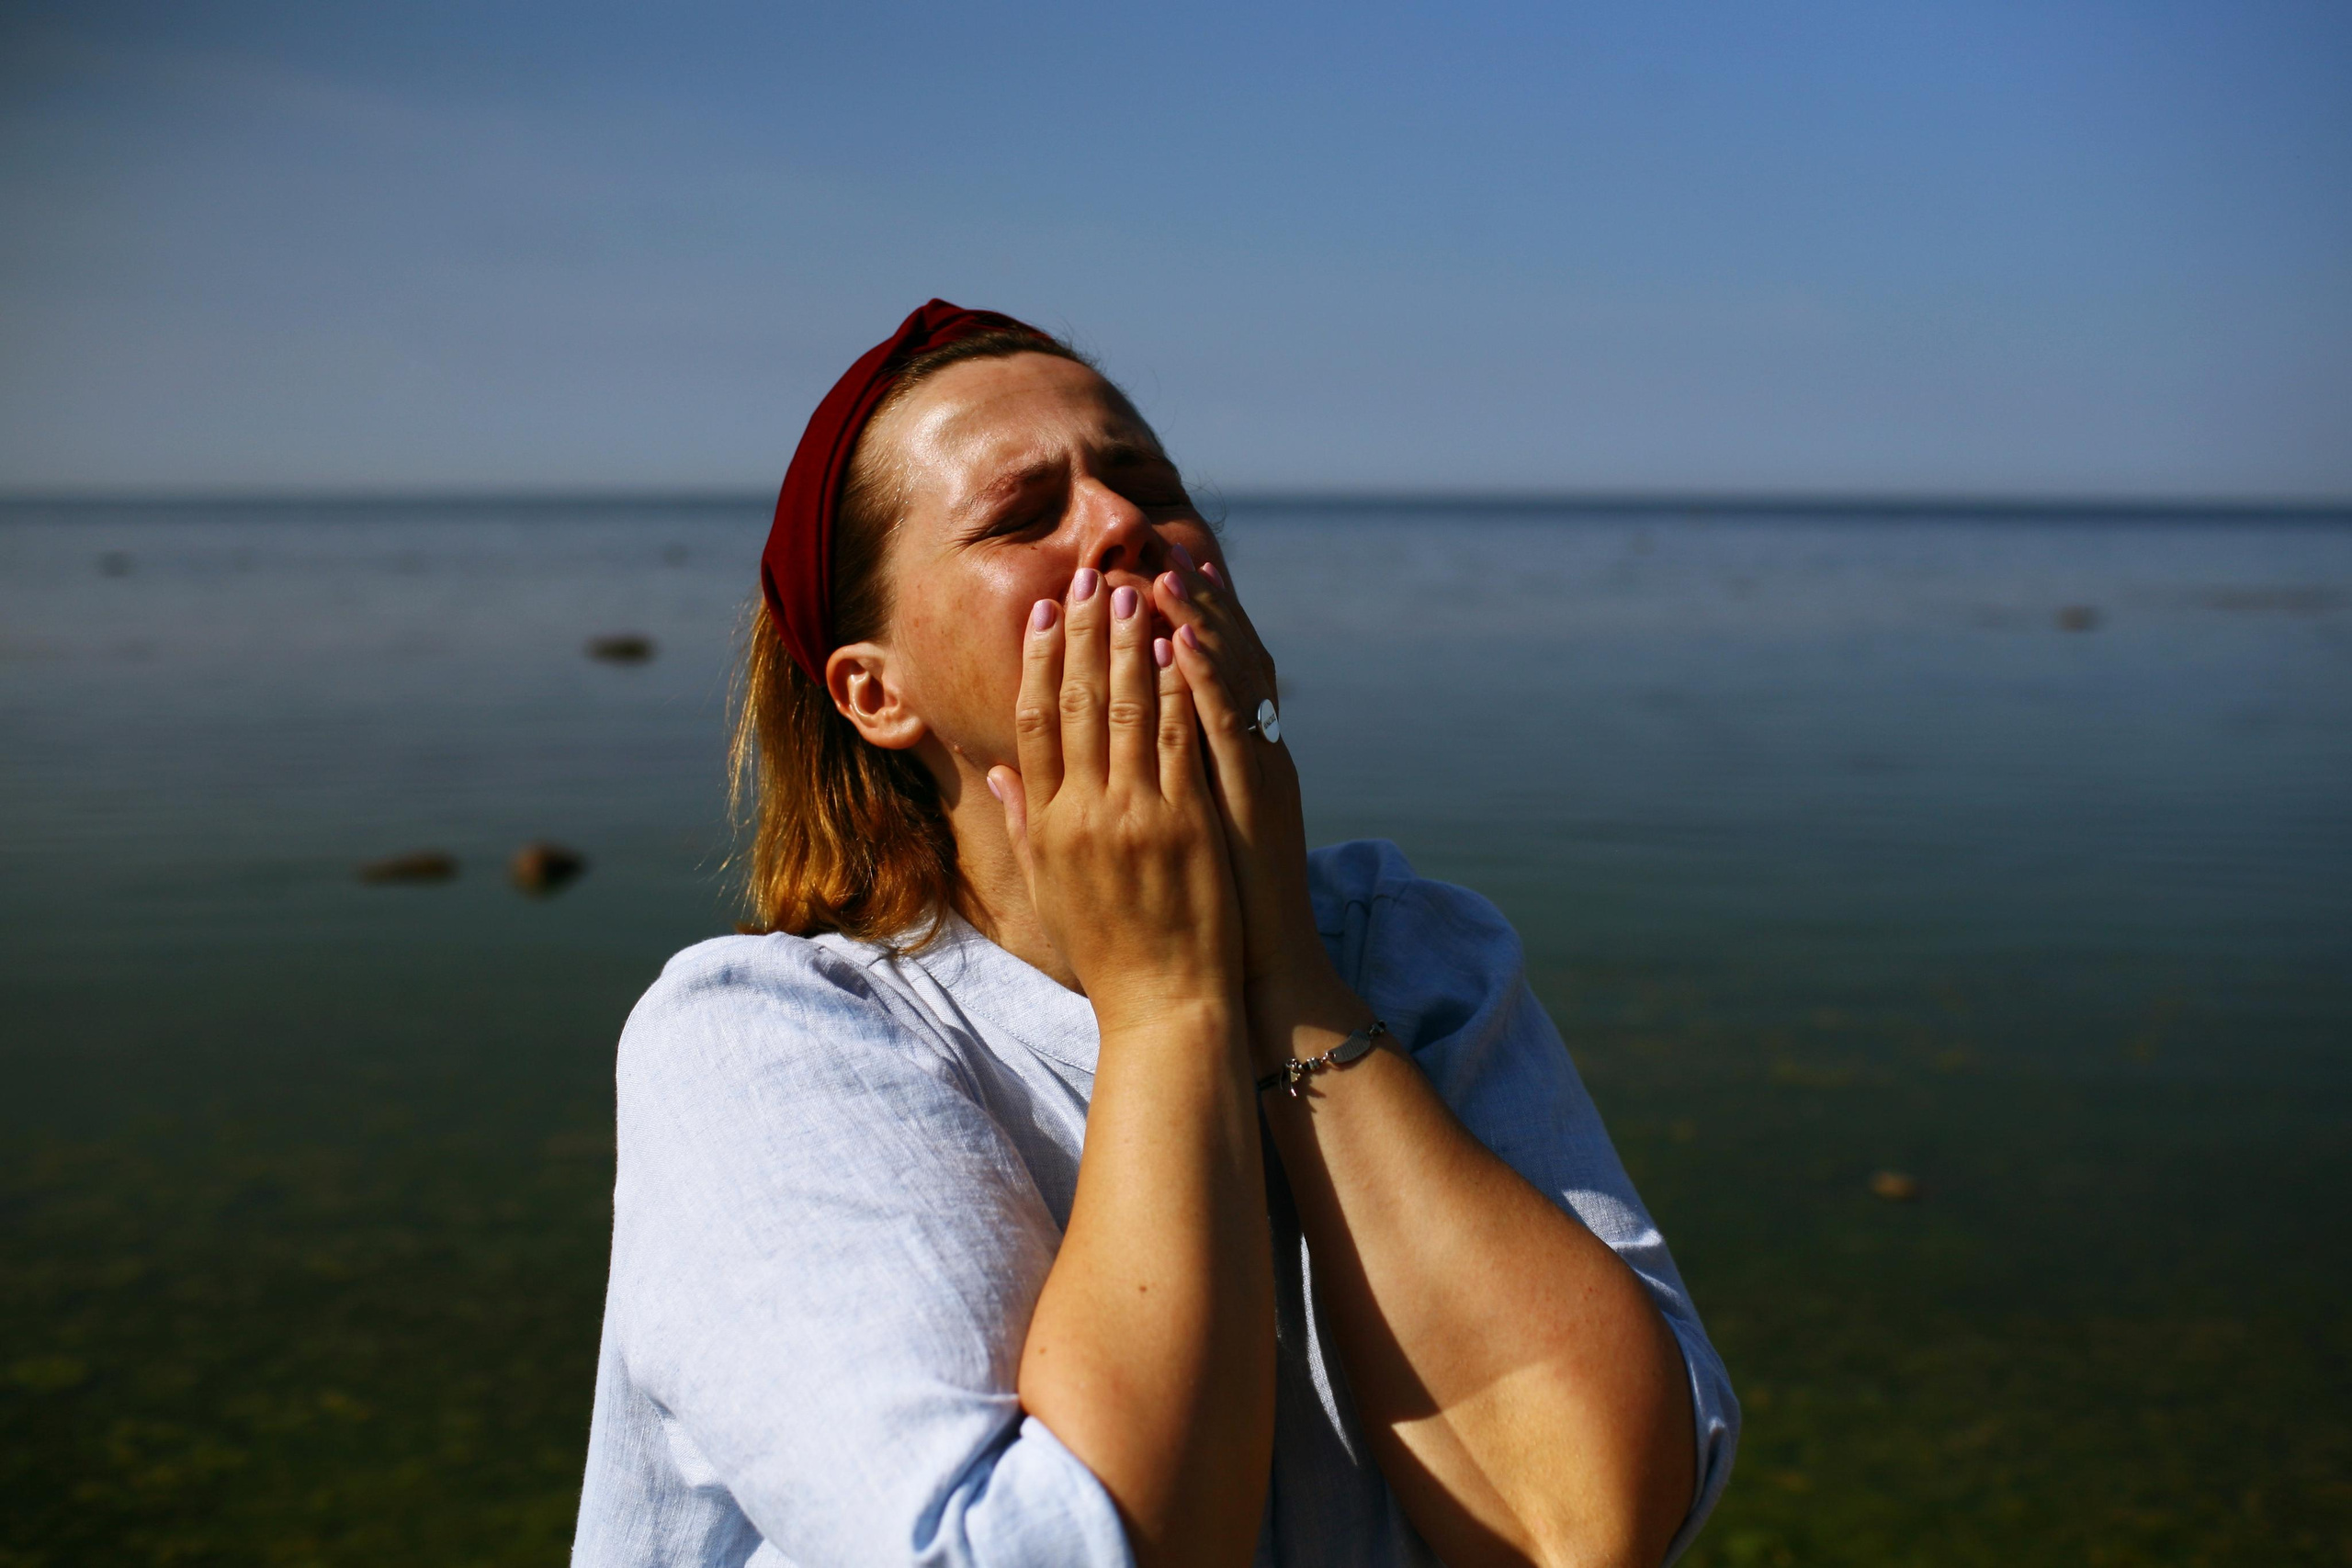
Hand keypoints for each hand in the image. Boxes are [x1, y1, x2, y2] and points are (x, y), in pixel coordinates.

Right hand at [988, 568, 1243, 1032]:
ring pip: (1126, 710)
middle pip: (1076, 702)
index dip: (1038, 661)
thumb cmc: (1109, 953)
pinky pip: (1178, 742)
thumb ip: (1025, 823)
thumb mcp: (1050, 889)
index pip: (1034, 722)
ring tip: (1136, 591)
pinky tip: (1181, 647)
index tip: (1046, 613)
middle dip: (1084, 634)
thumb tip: (997, 772)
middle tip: (1092, 577)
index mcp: (1047, 824)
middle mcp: (1082, 813)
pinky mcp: (1184, 824)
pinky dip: (1177, 689)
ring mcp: (1134, 816)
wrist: (1163, 1006)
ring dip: (1130, 644)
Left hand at [1149, 550, 1353, 1041]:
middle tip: (1157, 553)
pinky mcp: (1253, 797)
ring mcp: (1255, 773)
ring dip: (1197, 624)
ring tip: (1165, 575)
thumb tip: (1107, 754)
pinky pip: (1227, 727)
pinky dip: (1204, 680)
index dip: (1179, 627)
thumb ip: (1152, 789)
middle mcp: (1251, 756)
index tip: (1147, 578)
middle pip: (1221, 663)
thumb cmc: (1211, 914)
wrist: (1258, 972)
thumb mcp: (1182, 839)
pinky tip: (1177, 642)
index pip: (1203, 678)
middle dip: (1189, 608)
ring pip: (1226, 681)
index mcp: (1230, 763)